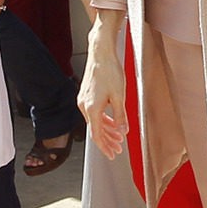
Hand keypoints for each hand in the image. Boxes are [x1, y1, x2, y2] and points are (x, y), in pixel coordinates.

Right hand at [78, 10, 127, 157]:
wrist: (101, 53)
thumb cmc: (110, 71)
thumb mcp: (119, 96)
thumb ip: (120, 116)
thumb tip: (123, 131)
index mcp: (91, 108)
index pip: (97, 135)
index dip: (105, 147)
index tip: (112, 155)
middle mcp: (84, 106)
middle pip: (95, 130)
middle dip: (107, 141)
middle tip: (117, 150)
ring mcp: (83, 100)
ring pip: (95, 121)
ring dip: (107, 131)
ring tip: (118, 138)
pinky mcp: (86, 95)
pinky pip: (94, 113)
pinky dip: (103, 120)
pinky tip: (112, 123)